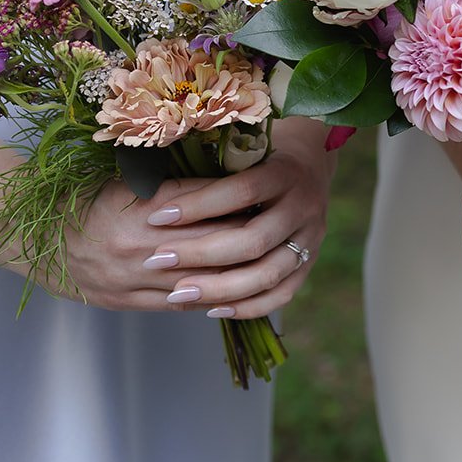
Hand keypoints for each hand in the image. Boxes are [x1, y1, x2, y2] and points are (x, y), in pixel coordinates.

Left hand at [130, 119, 333, 317]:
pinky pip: (280, 295)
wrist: (309, 166)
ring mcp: (311, 239)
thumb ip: (209, 172)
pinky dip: (247, 306)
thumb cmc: (259, 157)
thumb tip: (150, 188)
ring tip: (177, 293)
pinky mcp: (309, 265)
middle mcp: (304, 207)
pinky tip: (212, 308)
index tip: (157, 217)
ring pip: (267, 274)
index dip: (199, 205)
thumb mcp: (241, 153)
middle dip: (201, 253)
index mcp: (286, 172)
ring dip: (220, 287)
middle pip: (254, 240)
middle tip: (156, 260)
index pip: (241, 191)